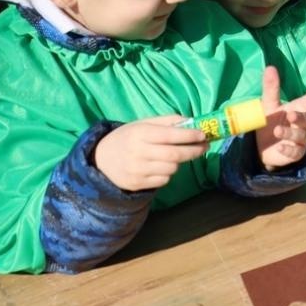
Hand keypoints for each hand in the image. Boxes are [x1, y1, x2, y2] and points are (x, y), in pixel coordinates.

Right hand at [94, 115, 209, 191]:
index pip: (170, 135)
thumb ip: (167, 121)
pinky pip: (164, 180)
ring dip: (180, 162)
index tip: (203, 135)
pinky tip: (163, 166)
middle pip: (175, 155)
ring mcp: (137, 170)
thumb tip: (192, 122)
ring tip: (178, 155)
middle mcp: (138, 152)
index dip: (190, 136)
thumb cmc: (128, 138)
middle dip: (194, 151)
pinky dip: (169, 173)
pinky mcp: (137, 184)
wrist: (101, 160)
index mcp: (140, 133)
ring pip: (171, 168)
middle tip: (205, 147)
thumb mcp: (143, 124)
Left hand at [253, 66, 305, 169]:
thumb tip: (270, 67)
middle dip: (299, 118)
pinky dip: (288, 150)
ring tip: (277, 130)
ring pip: (300, 136)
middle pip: (305, 120)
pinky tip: (280, 147)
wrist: (263, 146)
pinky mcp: (296, 153)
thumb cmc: (271, 120)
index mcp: (298, 109)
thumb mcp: (269, 104)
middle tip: (291, 115)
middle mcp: (302, 124)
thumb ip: (271, 88)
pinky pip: (295, 152)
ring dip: (289, 133)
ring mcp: (301, 139)